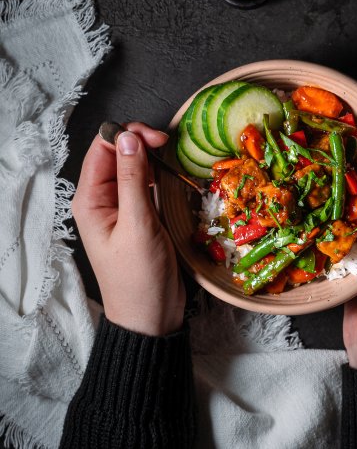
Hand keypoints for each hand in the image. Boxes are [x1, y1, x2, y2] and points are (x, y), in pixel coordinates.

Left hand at [72, 122, 184, 335]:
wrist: (151, 314)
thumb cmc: (139, 275)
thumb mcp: (138, 225)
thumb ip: (132, 179)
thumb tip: (129, 137)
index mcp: (91, 199)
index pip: (102, 149)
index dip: (128, 135)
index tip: (158, 139)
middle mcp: (103, 199)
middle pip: (117, 154)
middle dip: (141, 142)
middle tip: (168, 145)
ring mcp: (122, 207)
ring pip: (133, 167)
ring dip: (151, 157)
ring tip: (172, 157)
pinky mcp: (140, 214)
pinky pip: (146, 184)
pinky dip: (159, 174)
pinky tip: (172, 174)